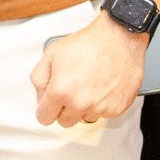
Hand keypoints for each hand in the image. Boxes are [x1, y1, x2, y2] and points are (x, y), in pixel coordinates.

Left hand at [29, 13, 146, 126]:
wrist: (119, 37)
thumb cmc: (89, 43)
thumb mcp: (52, 53)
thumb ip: (39, 78)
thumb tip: (41, 96)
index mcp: (61, 91)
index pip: (45, 118)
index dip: (46, 109)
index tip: (51, 103)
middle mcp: (80, 103)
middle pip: (64, 121)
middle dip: (65, 108)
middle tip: (72, 89)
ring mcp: (100, 107)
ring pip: (85, 118)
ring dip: (85, 107)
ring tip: (90, 84)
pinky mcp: (117, 108)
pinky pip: (104, 114)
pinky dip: (102, 104)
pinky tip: (102, 86)